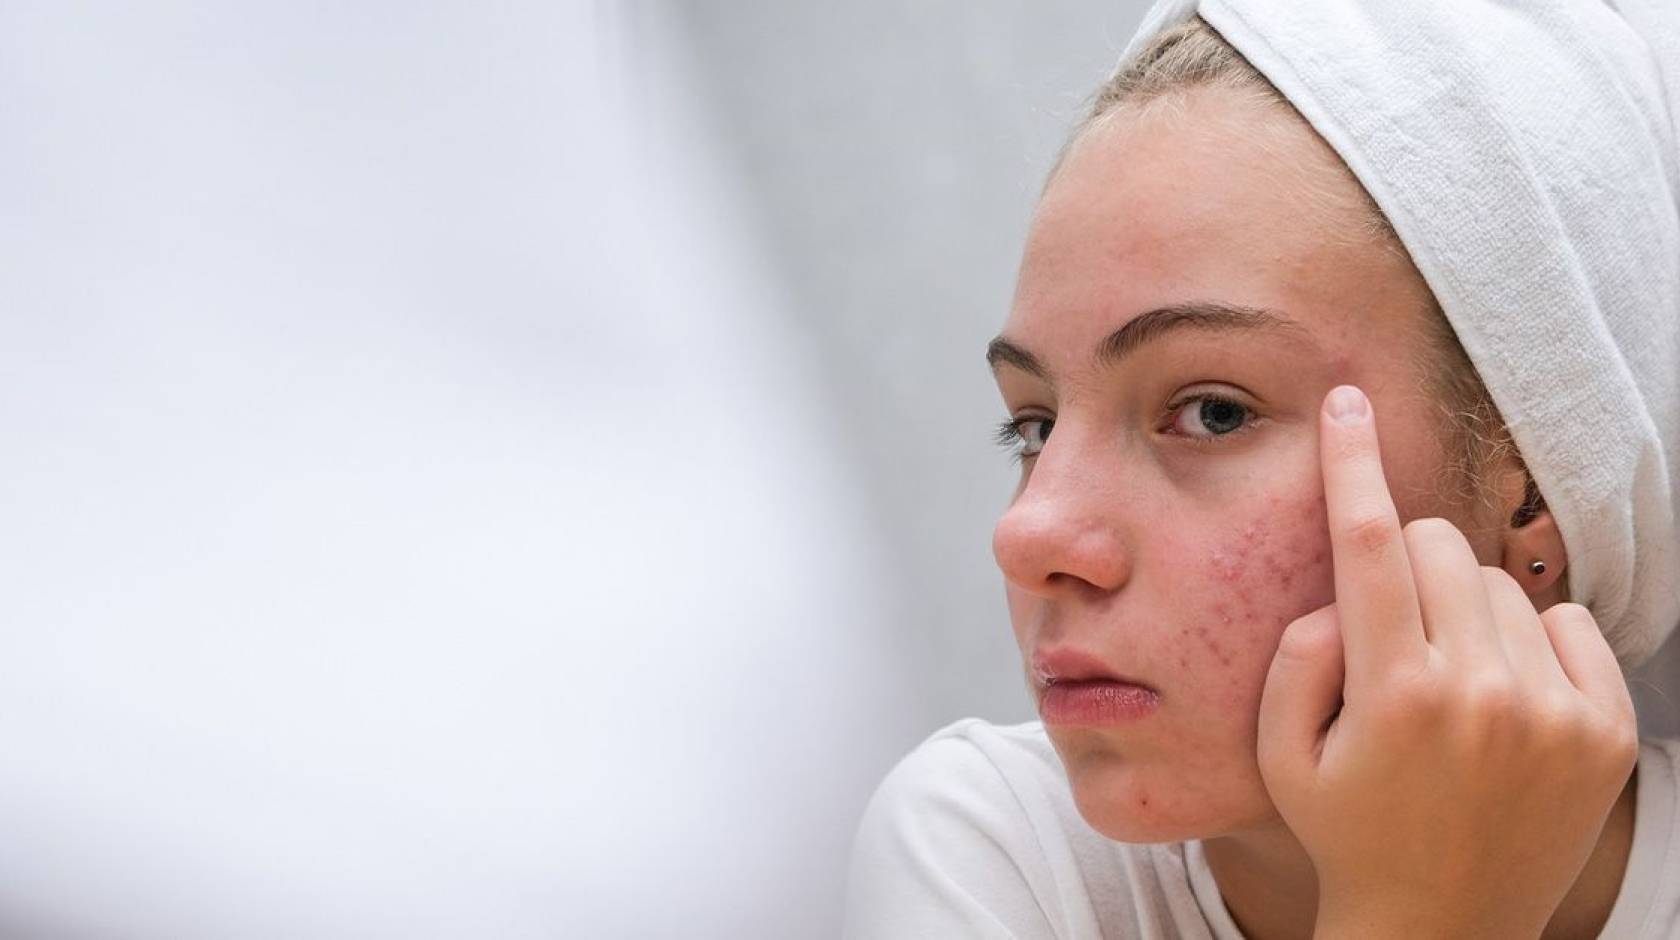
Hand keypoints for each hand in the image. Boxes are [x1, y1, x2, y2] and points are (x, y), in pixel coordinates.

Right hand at [1255, 385, 1637, 938]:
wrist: (1441, 924)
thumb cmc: (1348, 828)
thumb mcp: (1281, 752)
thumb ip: (1296, 657)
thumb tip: (1342, 596)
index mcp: (1395, 694)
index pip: (1368, 544)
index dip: (1353, 463)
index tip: (1348, 403)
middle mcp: (1483, 694)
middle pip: (1435, 547)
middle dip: (1400, 567)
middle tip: (1390, 635)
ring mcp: (1554, 712)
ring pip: (1496, 584)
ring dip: (1462, 611)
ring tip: (1448, 686)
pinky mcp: (1605, 730)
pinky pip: (1566, 620)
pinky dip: (1530, 640)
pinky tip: (1503, 696)